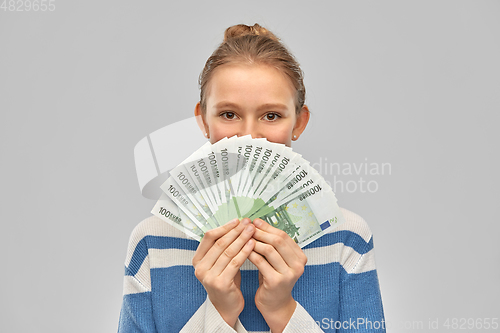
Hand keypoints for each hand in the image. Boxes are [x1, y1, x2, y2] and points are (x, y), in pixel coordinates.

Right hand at [192, 218, 255, 327]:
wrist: (226, 307)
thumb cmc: (226, 282)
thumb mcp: (220, 263)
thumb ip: (223, 248)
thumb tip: (236, 225)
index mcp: (198, 260)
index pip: (209, 237)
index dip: (224, 227)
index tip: (237, 220)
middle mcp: (200, 268)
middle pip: (220, 243)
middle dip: (235, 231)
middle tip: (248, 222)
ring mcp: (208, 276)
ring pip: (228, 251)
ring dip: (242, 239)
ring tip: (252, 230)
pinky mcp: (220, 283)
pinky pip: (235, 263)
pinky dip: (245, 251)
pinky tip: (252, 244)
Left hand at [248, 218, 306, 332]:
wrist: (275, 304)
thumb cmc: (273, 278)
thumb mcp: (277, 260)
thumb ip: (273, 245)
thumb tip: (258, 223)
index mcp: (300, 257)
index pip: (284, 236)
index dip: (268, 227)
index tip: (255, 221)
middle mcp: (298, 265)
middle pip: (278, 241)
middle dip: (261, 232)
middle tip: (248, 227)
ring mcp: (288, 274)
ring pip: (269, 250)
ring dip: (255, 241)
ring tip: (244, 237)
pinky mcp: (276, 281)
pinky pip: (261, 262)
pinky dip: (251, 254)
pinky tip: (243, 250)